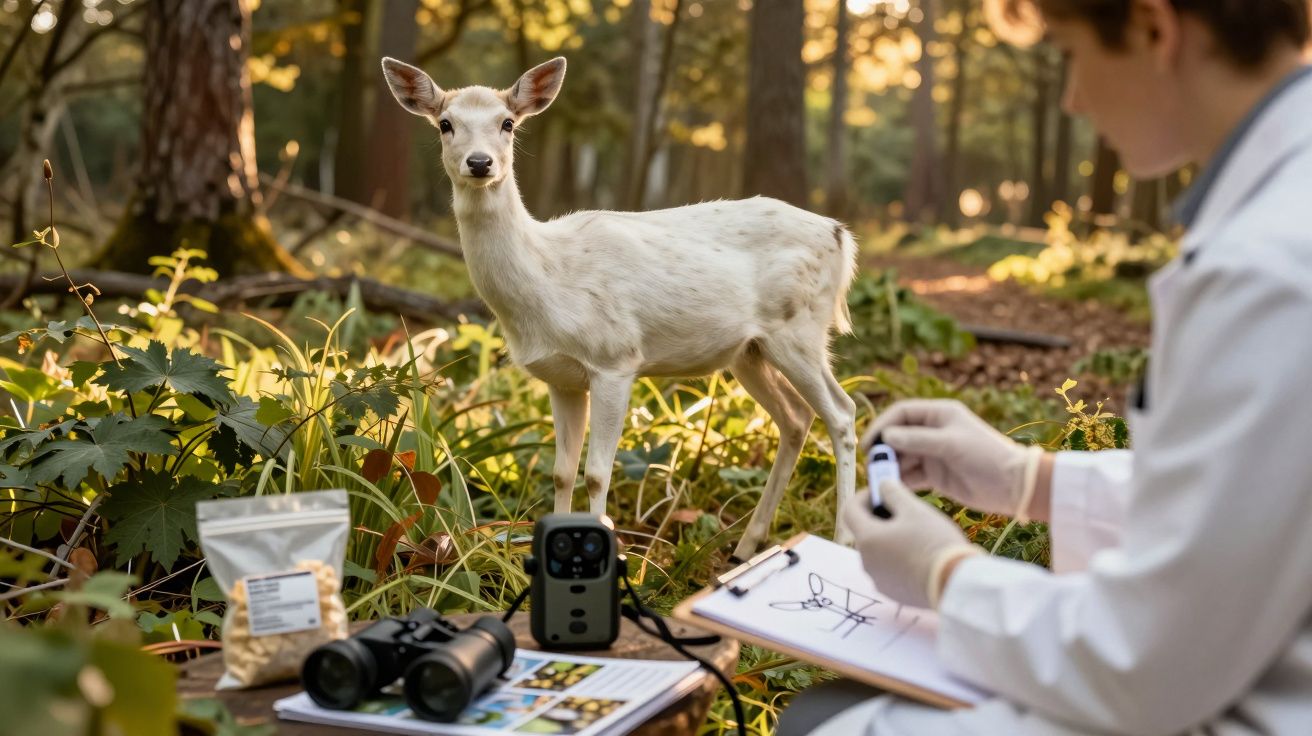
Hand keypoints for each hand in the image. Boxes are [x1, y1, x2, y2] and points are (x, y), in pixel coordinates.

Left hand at [841, 482, 979, 608]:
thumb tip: (882, 485)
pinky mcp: (894, 594)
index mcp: (867, 539)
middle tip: (906, 512)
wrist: (954, 585)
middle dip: (880, 518)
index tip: (882, 492)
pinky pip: (891, 570)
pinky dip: (900, 560)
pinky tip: (922, 557)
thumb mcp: (914, 509)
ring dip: (891, 540)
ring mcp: (880, 580)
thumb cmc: (933, 541)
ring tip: (918, 535)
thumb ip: (893, 492)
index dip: (863, 497)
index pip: (850, 510)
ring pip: (879, 552)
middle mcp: (866, 562)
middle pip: (865, 532)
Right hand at [860, 399, 1044, 518]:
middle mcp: (934, 432)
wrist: (1013, 486)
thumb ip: (917, 440)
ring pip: (902, 457)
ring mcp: (934, 454)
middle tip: (872, 465)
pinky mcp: (935, 476)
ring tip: (879, 480)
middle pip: (898, 436)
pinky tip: (891, 489)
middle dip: (884, 449)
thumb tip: (887, 436)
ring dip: (890, 467)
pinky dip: (900, 481)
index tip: (870, 443)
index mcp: (940, 414)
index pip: (902, 413)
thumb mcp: (950, 444)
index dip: (883, 425)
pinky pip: (911, 475)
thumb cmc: (986, 456)